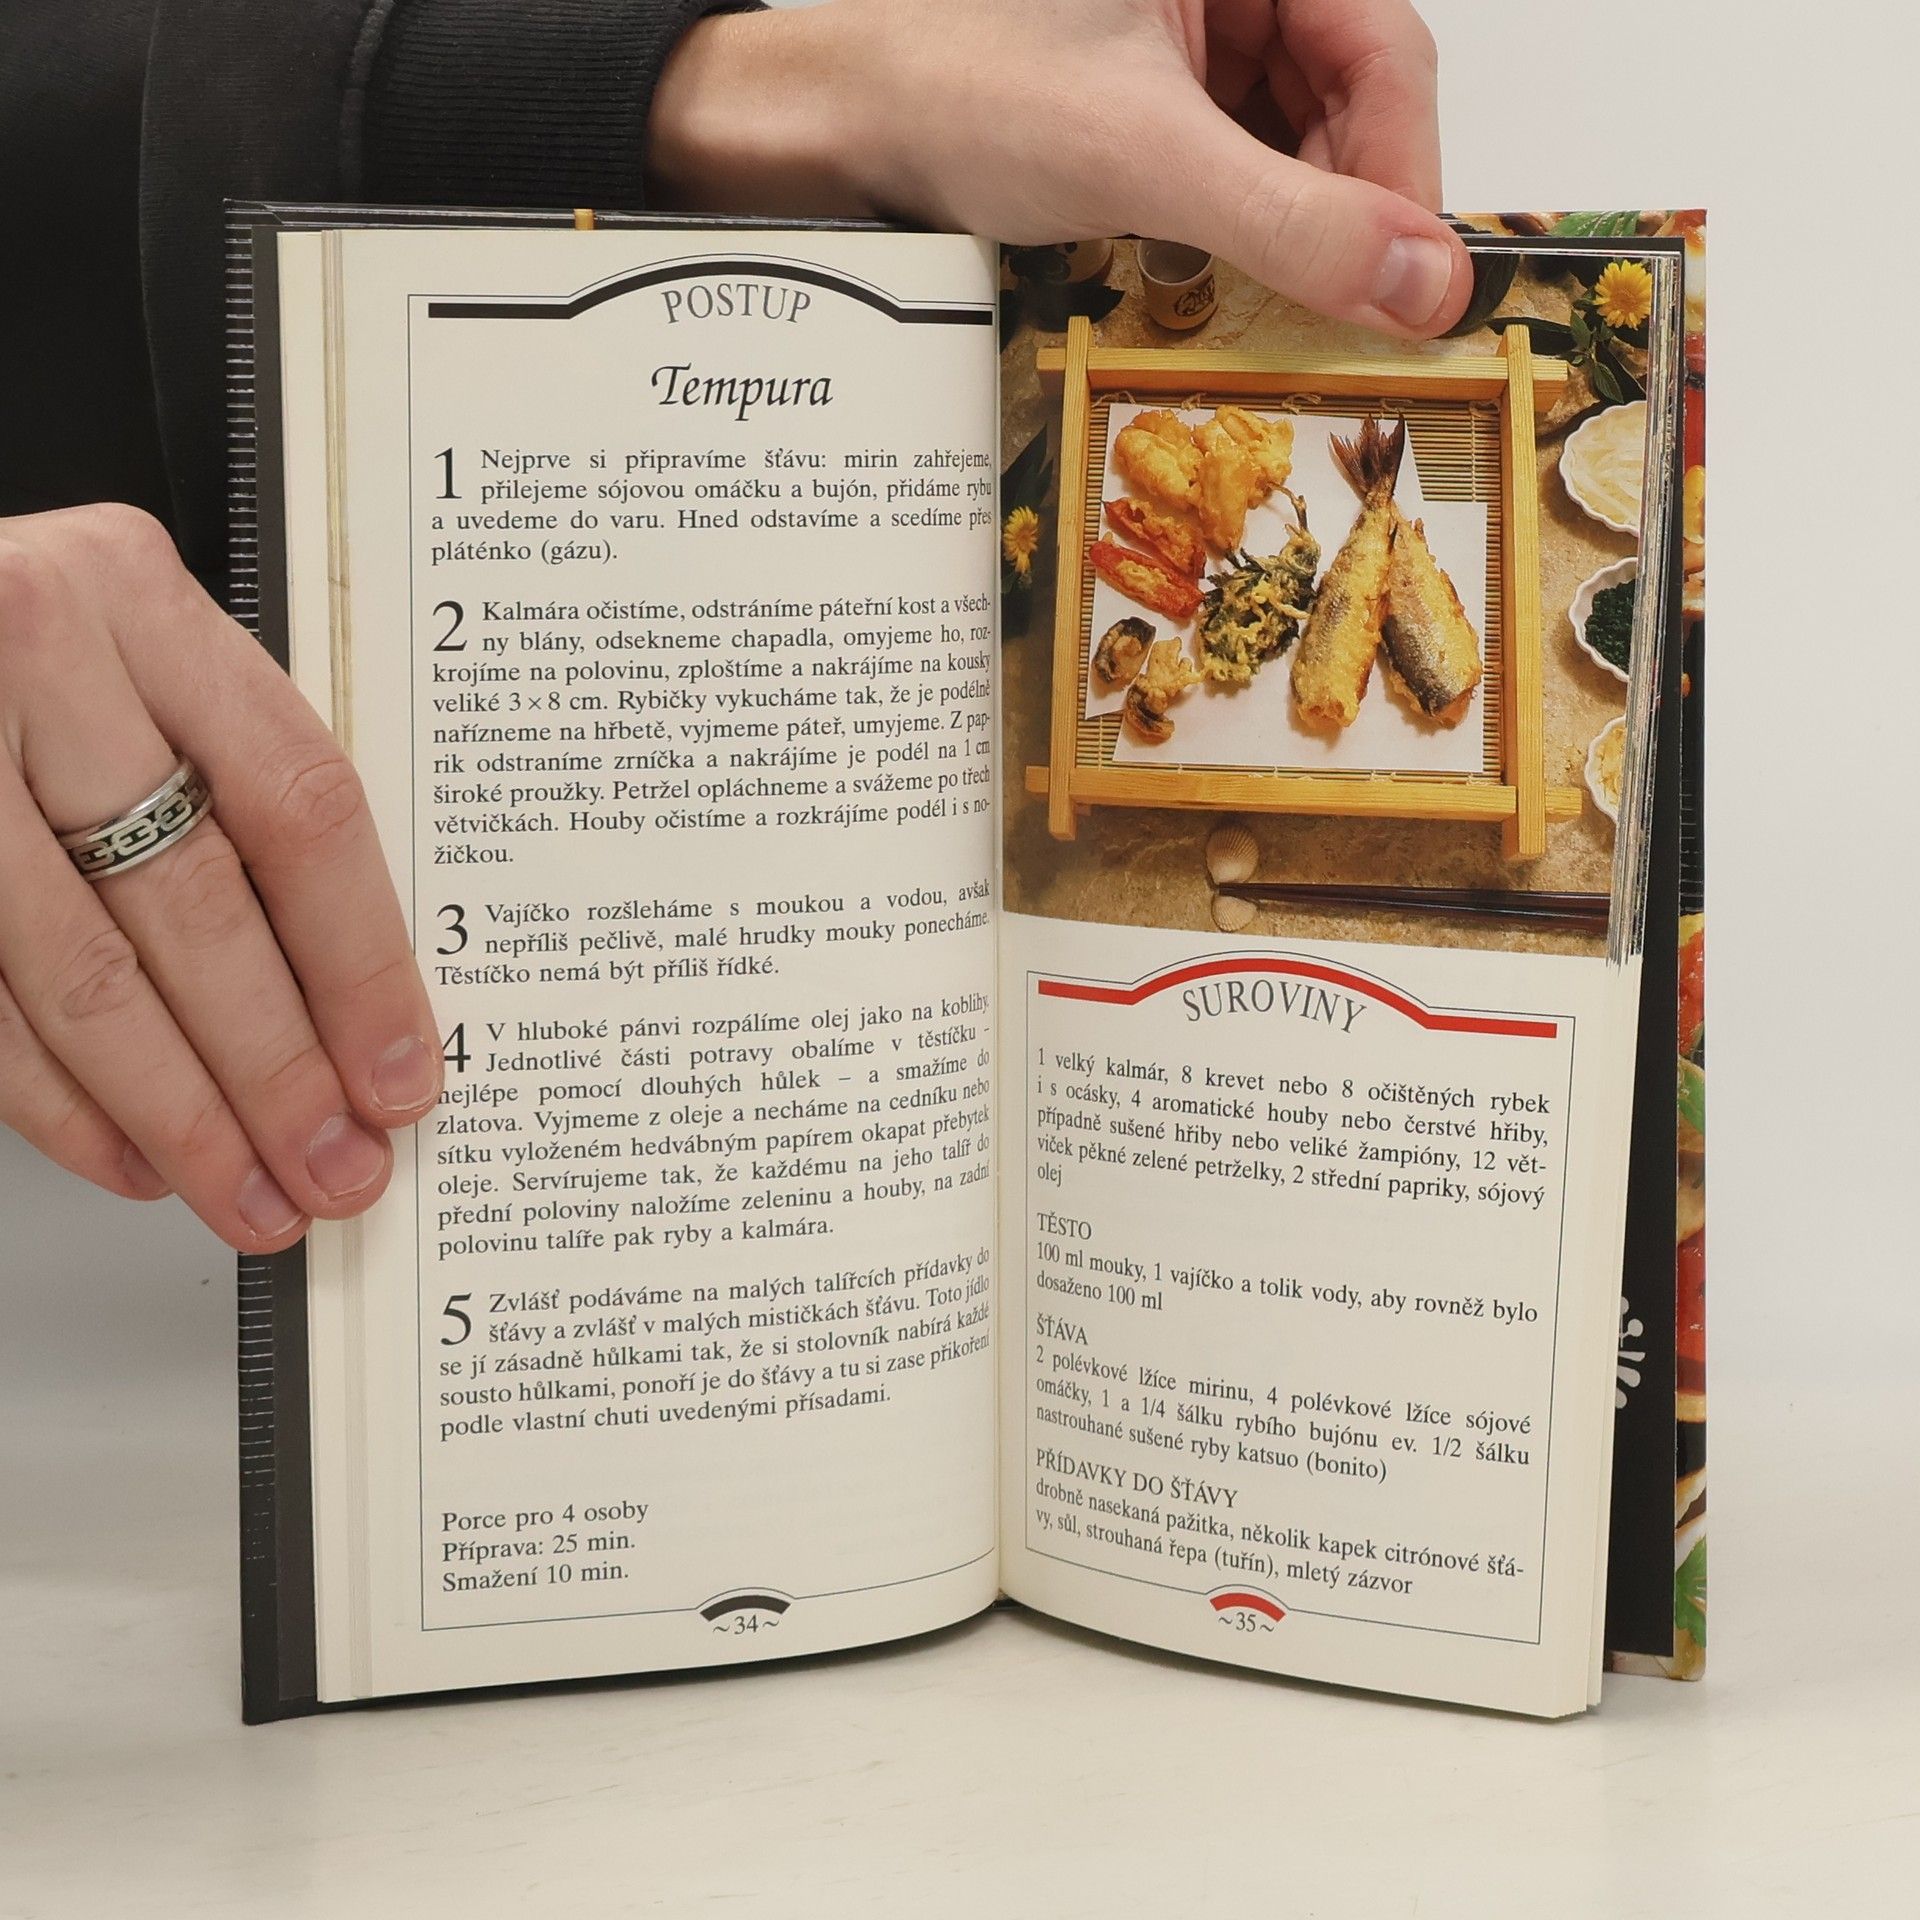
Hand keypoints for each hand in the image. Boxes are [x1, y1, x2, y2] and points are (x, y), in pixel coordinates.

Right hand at [0, 506, 441, 1250]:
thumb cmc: (10, 638)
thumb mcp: (129, 653)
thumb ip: (227, 773)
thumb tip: (350, 986)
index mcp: (136, 596)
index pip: (299, 807)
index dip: (361, 963)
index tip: (401, 1071)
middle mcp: (33, 654)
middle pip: (197, 906)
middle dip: (279, 1071)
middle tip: (336, 1165)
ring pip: (83, 975)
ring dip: (180, 1114)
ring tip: (246, 1190)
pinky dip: (62, 1103)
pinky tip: (132, 1155)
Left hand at [651, 0, 1469, 336]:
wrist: (843, 126)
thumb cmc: (960, 93)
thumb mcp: (1142, 161)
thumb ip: (1291, 223)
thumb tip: (1426, 284)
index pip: (1388, 54)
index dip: (1407, 177)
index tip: (1411, 286)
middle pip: (1354, 103)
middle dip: (1347, 211)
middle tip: (1342, 313)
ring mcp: (1197, 43)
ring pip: (1302, 146)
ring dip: (1296, 231)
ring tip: (1273, 300)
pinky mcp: (1163, 103)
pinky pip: (1243, 168)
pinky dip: (1245, 232)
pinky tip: (1225, 278)